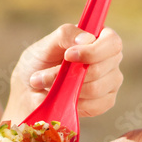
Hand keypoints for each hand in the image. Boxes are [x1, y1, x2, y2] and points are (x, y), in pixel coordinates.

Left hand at [6, 25, 122, 122]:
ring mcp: (111, 82)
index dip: (93, 51)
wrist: (30, 90)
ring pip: (96, 88)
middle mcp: (111, 59)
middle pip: (104, 67)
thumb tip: (87, 39)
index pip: (112, 42)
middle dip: (71, 74)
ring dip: (66, 88)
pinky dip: (73, 102)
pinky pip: (94, 106)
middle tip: (44, 75)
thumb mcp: (46, 44)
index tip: (68, 56)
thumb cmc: (40, 62)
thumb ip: (66, 35)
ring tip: (45, 85)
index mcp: (101, 38)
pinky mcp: (106, 102)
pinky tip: (62, 97)